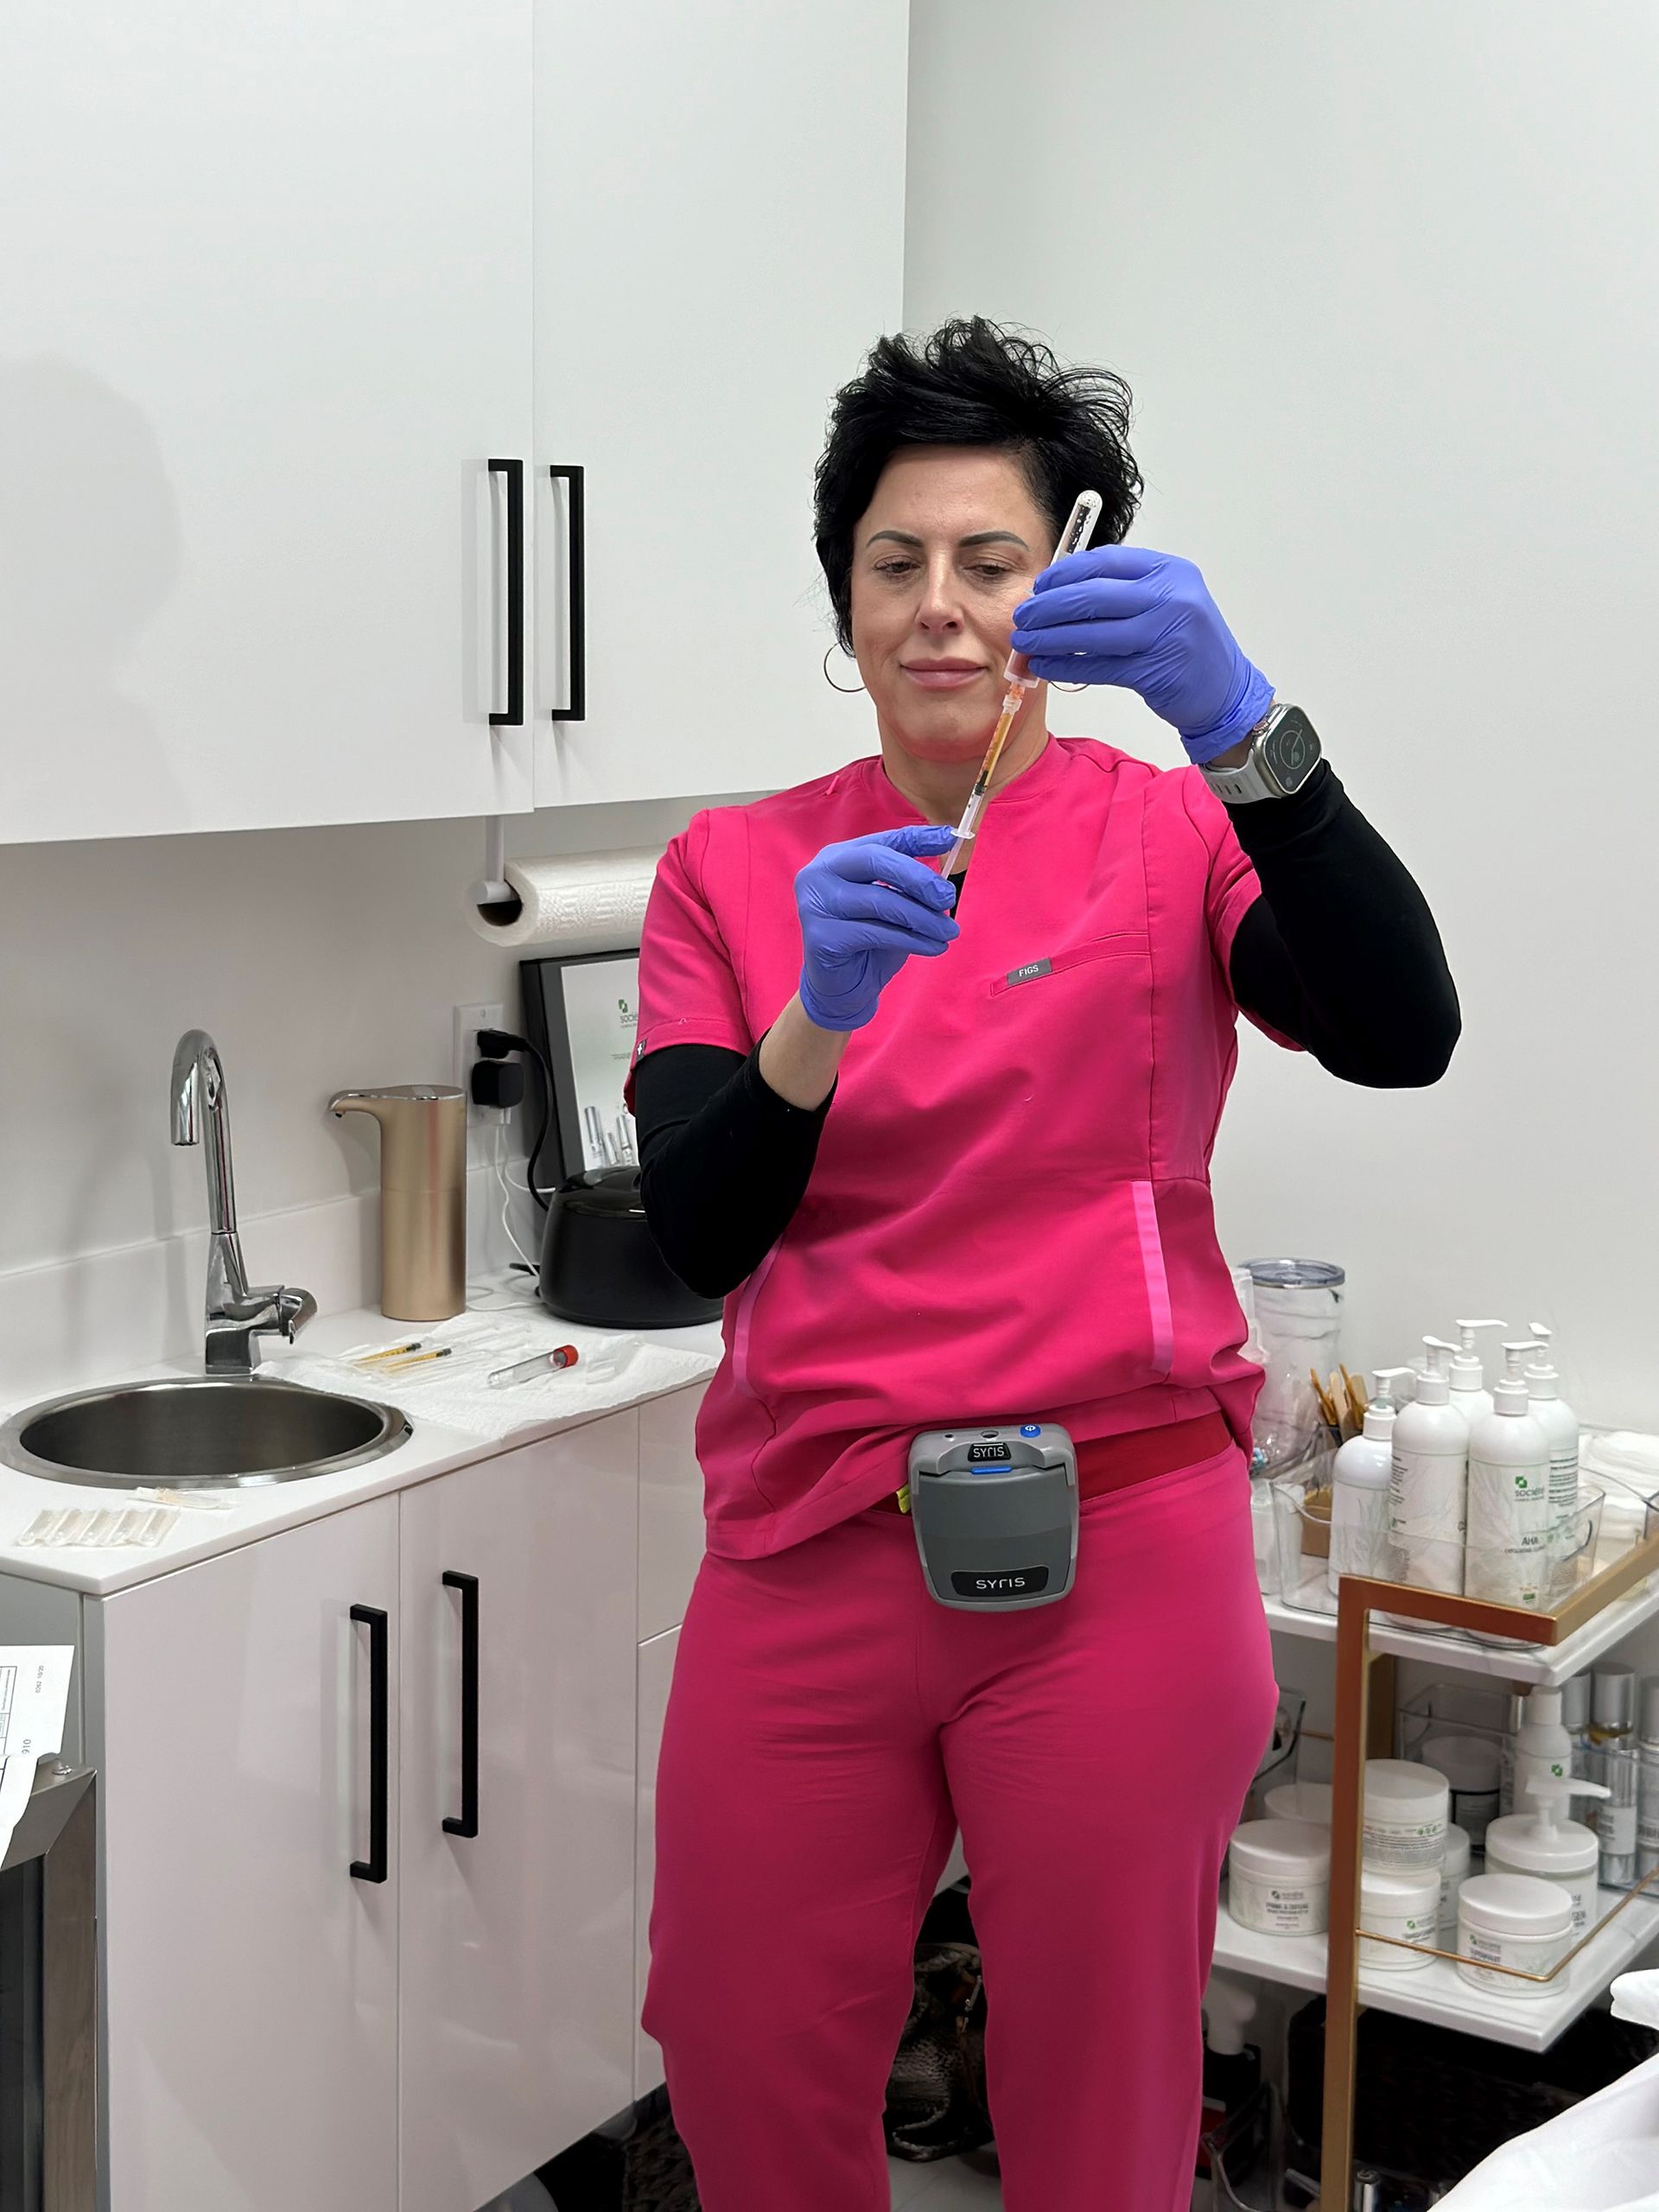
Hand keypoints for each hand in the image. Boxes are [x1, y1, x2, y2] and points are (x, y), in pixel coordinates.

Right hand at [795, 825, 958, 1031]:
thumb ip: (909, 882)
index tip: (950, 838)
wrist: (843, 987)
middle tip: (948, 897)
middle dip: (919, 878)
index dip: (917, 838)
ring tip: (949, 931)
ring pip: (880, 901)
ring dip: (922, 917)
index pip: (882, 840)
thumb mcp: (892, 904)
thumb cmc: (869, 940)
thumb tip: (945, 858)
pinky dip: (912, 940)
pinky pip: (877, 933)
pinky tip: (934, 947)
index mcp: (838, 857)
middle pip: (875, 861)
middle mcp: (819, 873)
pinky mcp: (820, 937)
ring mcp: (815, 904)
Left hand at [1010, 546, 1273, 765]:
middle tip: (1023, 616)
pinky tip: (1046, 665)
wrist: (1225, 691)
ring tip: (1025, 642)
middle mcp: (1169, 597)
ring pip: (1090, 633)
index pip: (1105, 561)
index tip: (1040, 586)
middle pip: (1092, 595)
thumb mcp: (1166, 601)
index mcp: (1168, 571)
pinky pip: (1097, 666)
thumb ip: (1123, 590)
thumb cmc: (1185, 644)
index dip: (1064, 573)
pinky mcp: (1154, 671)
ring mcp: (1163, 634)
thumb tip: (1060, 591)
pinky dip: (1066, 666)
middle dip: (1048, 606)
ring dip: (1049, 638)